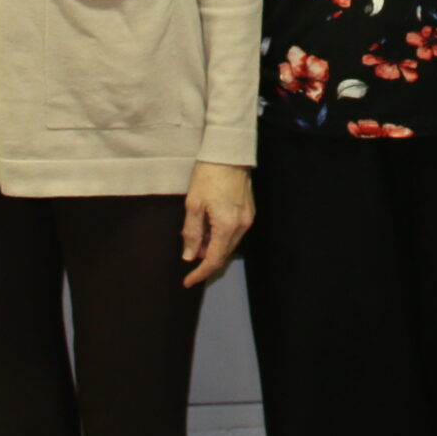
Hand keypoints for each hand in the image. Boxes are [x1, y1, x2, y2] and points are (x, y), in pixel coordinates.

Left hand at [181, 162, 253, 287]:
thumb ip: (191, 232)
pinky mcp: (249, 212)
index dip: (200, 273)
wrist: (228, 154)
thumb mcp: (193, 204)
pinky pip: (234, 233)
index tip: (187, 282)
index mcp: (227, 226)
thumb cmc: (208, 176)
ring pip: (229, 244)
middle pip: (223, 254)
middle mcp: (242, 226)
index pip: (214, 259)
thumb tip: (189, 256)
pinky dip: (221, 236)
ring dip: (212, 247)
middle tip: (188, 252)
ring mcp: (248, 219)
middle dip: (205, 259)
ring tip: (196, 236)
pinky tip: (209, 227)